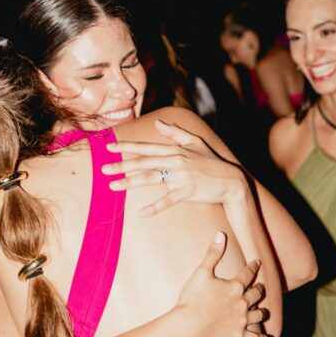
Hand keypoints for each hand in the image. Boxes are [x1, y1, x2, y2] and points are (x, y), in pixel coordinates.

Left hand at [102, 118, 245, 216]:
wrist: (231, 181)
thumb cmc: (212, 162)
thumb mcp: (196, 143)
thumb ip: (176, 132)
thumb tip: (158, 123)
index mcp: (175, 150)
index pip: (146, 148)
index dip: (127, 147)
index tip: (110, 148)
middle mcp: (175, 161)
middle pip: (143, 163)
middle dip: (121, 165)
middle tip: (104, 169)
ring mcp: (181, 176)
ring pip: (150, 179)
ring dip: (130, 182)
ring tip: (113, 186)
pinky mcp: (188, 191)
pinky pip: (168, 200)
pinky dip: (155, 207)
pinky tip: (142, 213)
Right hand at [176, 231, 266, 336]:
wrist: (187, 325)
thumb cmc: (192, 298)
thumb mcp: (201, 272)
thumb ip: (213, 253)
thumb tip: (220, 234)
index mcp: (235, 287)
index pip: (248, 274)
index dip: (253, 266)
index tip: (257, 262)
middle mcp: (242, 303)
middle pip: (256, 294)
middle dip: (259, 289)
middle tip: (261, 287)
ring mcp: (241, 320)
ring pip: (259, 315)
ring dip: (262, 311)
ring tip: (264, 310)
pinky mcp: (237, 335)